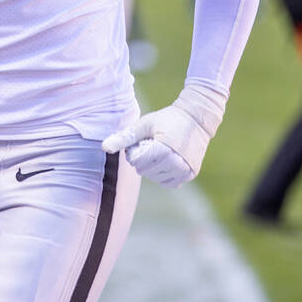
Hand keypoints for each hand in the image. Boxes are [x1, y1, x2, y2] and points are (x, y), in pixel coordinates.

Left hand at [101, 84, 226, 187]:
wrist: (197, 118)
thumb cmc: (167, 119)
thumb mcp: (144, 125)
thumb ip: (124, 137)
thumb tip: (104, 148)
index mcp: (163, 151)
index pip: (136, 162)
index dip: (135, 150)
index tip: (143, 140)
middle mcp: (175, 164)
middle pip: (144, 171)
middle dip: (143, 158)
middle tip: (153, 144)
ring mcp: (184, 171)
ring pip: (155, 178)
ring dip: (153, 167)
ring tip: (160, 150)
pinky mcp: (190, 174)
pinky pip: (169, 183)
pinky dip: (164, 174)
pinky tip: (167, 160)